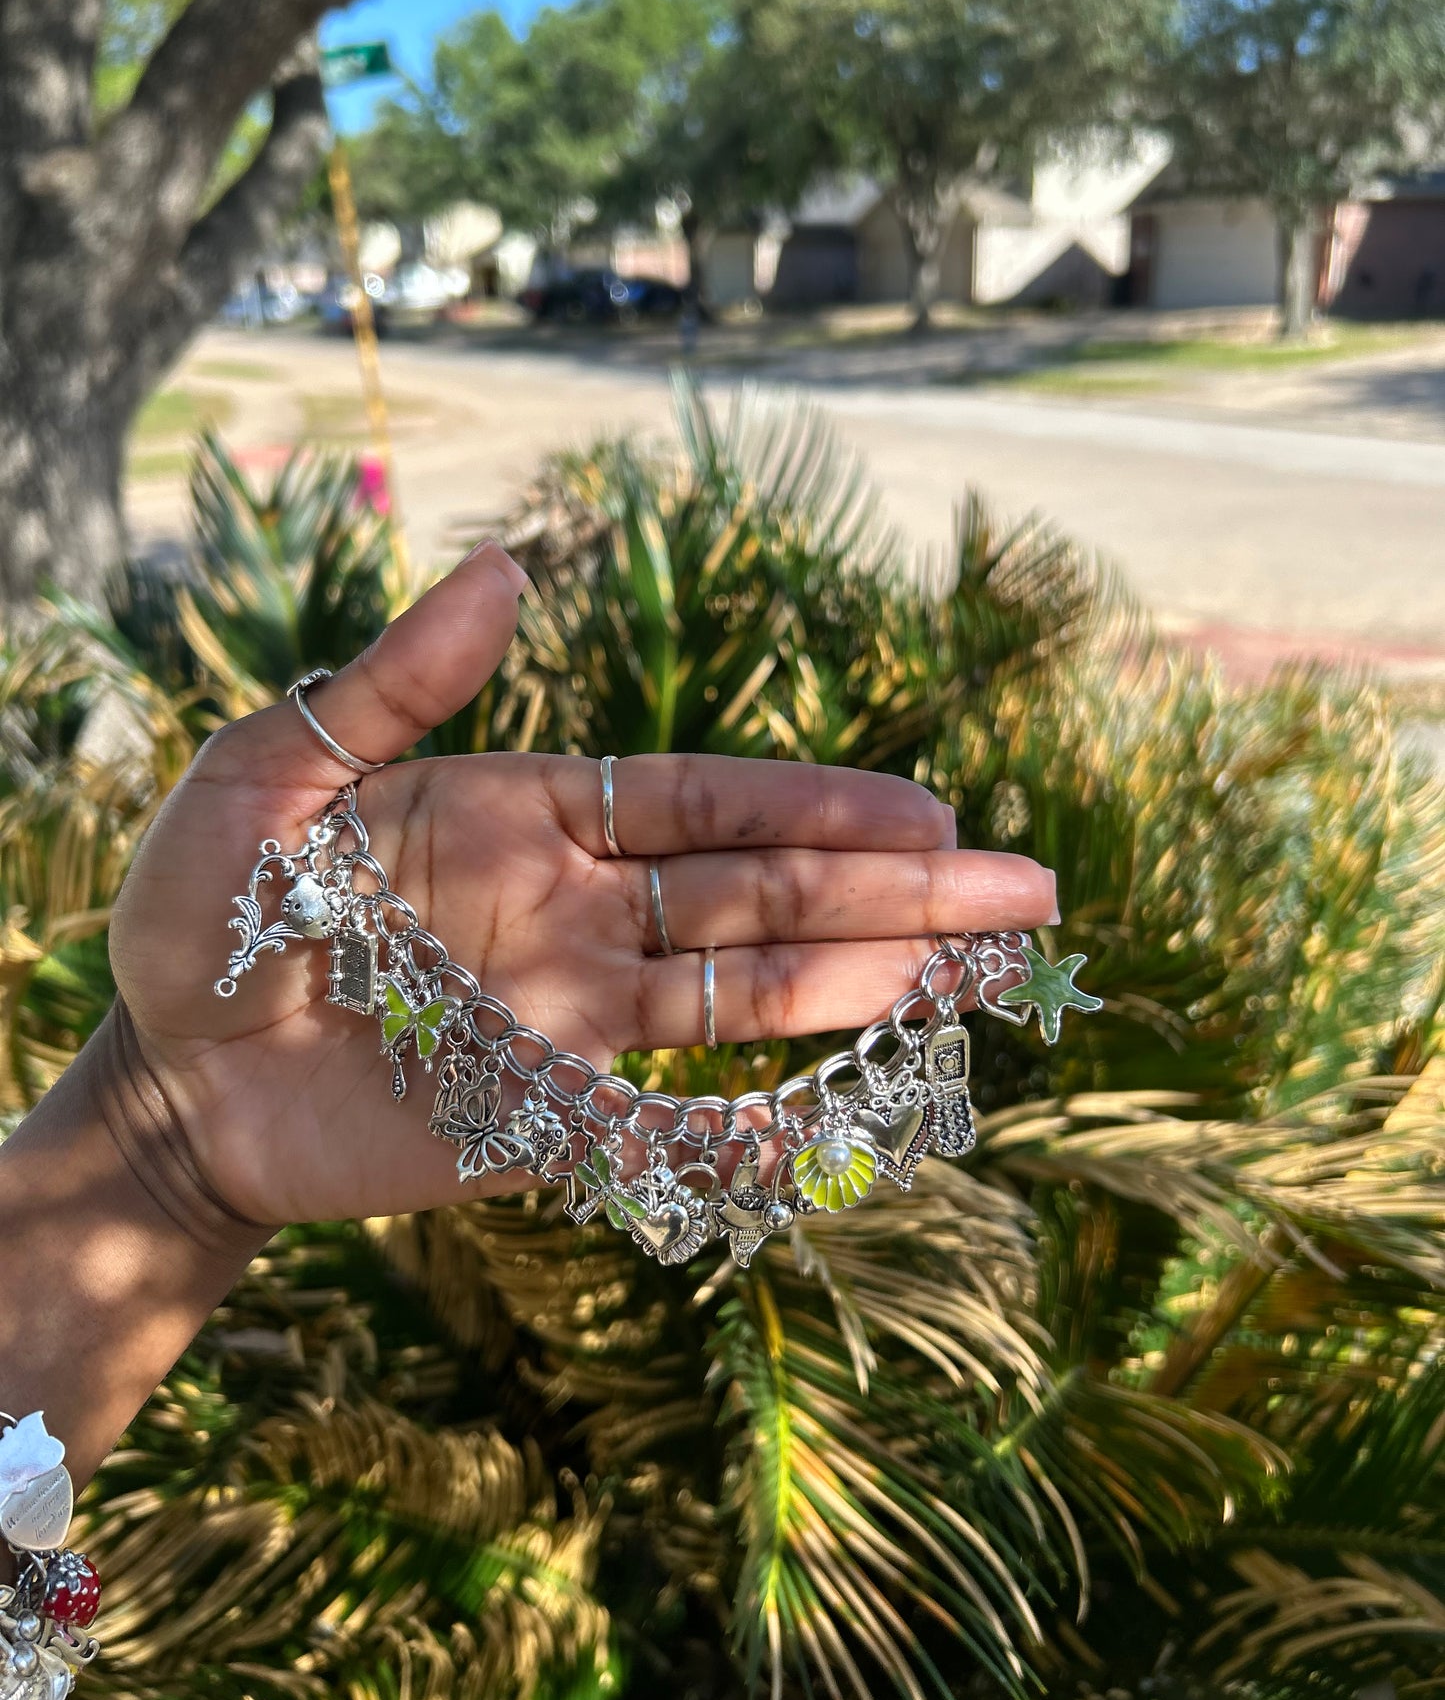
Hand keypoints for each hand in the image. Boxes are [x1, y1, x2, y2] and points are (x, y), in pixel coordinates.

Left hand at [108, 543, 1056, 1226]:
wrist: (163, 1081)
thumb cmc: (204, 909)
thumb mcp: (275, 772)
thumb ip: (394, 684)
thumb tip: (509, 568)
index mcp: (537, 816)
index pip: (709, 804)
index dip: (819, 807)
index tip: (929, 811)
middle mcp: (583, 912)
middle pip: (768, 896)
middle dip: (898, 892)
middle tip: (1028, 889)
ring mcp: (577, 1019)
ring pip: (753, 994)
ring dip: (871, 983)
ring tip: (990, 972)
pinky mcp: (550, 1121)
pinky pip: (679, 1125)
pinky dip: (767, 1132)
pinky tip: (861, 1120)